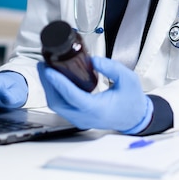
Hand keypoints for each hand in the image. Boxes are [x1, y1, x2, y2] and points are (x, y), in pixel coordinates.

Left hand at [37, 55, 152, 133]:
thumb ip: (111, 68)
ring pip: (57, 106)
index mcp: (96, 109)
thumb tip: (93, 60)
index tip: (49, 70)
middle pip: (58, 102)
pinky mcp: (78, 117)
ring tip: (46, 70)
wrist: (135, 117)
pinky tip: (54, 80)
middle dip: (47, 83)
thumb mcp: (127, 79)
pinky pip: (61, 106)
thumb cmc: (132, 100)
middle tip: (43, 65)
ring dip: (49, 88)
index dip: (58, 82)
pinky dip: (54, 92)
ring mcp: (80, 119)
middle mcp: (85, 117)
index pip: (72, 96)